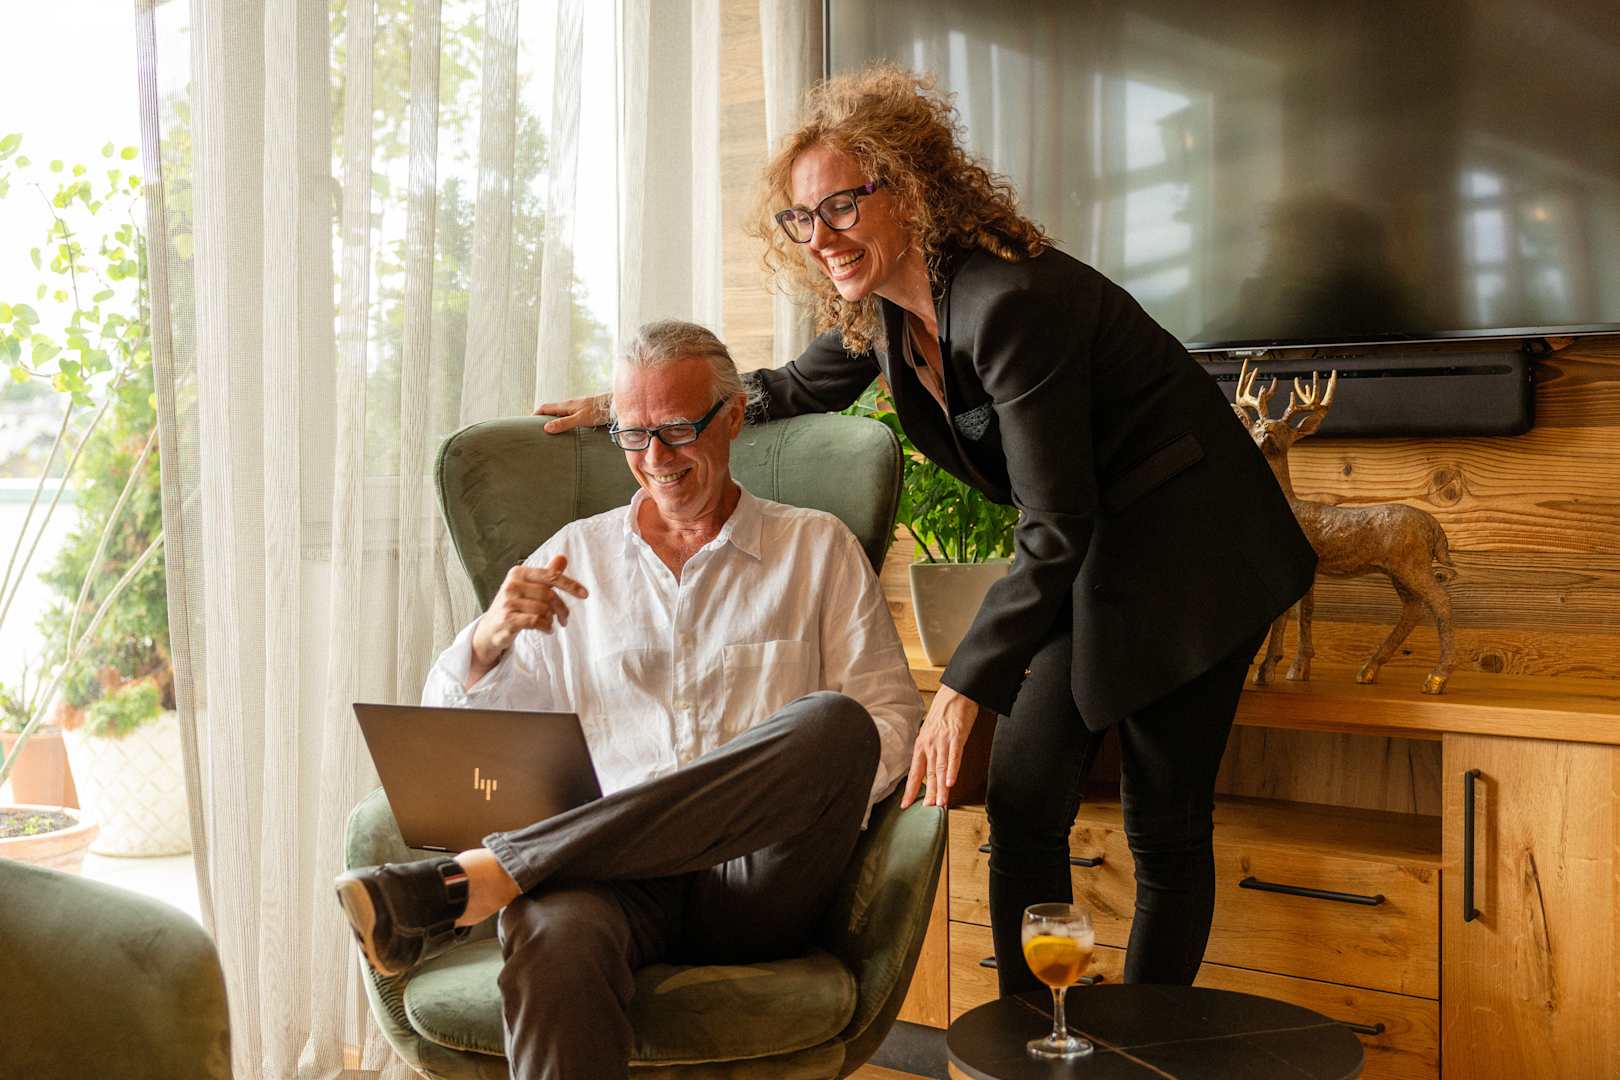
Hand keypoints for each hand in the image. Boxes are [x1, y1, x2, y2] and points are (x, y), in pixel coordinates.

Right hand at [469, 556, 588, 675]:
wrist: (490, 629)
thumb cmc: (514, 606)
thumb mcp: (529, 587)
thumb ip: (547, 574)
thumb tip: (563, 557)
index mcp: (519, 573)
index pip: (550, 575)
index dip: (570, 584)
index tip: (585, 595)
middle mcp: (511, 584)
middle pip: (549, 595)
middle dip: (562, 609)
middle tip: (565, 618)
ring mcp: (508, 602)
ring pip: (544, 609)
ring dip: (552, 619)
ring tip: (550, 624)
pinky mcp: (507, 619)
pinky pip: (536, 621)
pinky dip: (546, 627)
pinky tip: (547, 630)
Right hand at [534, 393, 610, 432]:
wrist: (614, 405)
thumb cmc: (598, 411)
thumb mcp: (579, 419)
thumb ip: (563, 423)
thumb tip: (546, 428)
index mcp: (565, 405)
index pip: (545, 408)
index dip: (535, 414)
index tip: (528, 423)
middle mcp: (569, 405)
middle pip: (551, 410)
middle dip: (543, 418)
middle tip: (536, 429)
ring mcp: (577, 407)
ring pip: (561, 413)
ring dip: (553, 420)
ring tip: (550, 431)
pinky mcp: (584, 411)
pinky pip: (569, 415)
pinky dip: (563, 421)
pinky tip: (567, 429)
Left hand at [901, 683, 983, 808]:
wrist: (956, 692)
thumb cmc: (945, 712)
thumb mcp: (933, 732)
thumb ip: (932, 750)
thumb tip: (932, 768)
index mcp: (922, 744)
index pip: (915, 772)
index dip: (911, 790)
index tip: (906, 805)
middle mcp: (930, 744)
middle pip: (929, 774)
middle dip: (929, 794)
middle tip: (928, 811)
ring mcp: (943, 741)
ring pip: (940, 769)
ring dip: (941, 788)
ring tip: (940, 804)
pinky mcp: (956, 736)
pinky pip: (954, 757)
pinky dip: (952, 771)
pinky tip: (950, 783)